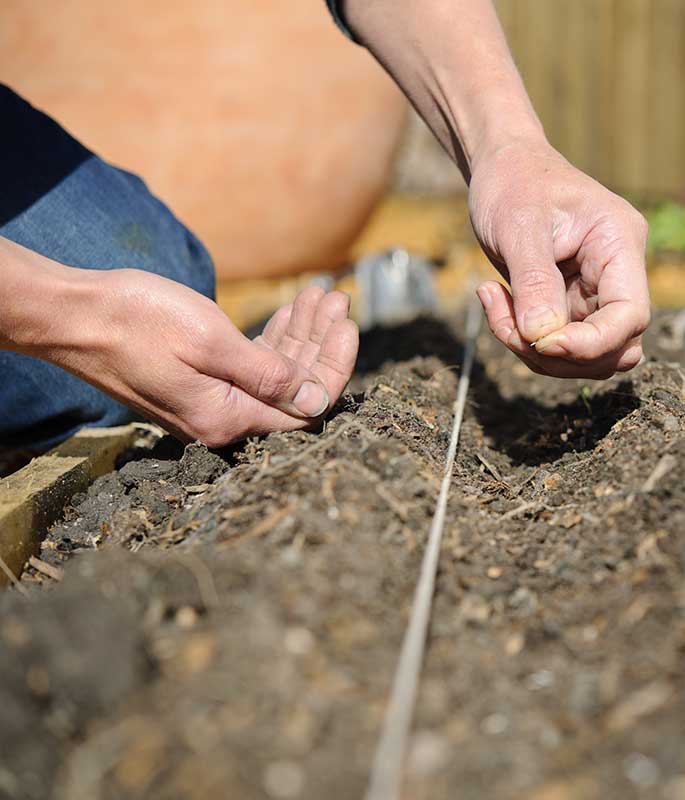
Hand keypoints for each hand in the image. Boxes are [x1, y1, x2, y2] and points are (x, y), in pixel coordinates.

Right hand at [48, 271, 357, 446]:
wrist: (73, 316)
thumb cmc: (138, 321)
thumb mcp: (212, 342)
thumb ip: (268, 376)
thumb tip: (317, 402)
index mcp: (228, 418)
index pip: (307, 407)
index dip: (334, 367)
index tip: (348, 324)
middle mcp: (222, 419)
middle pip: (294, 389)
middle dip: (321, 343)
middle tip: (337, 297)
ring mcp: (209, 402)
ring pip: (273, 373)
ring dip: (300, 335)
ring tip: (320, 293)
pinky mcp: (198, 382)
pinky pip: (249, 367)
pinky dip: (272, 339)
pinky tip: (291, 312)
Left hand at [468, 139, 649, 378]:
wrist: (502, 166)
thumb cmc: (514, 181)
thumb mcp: (519, 225)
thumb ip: (534, 282)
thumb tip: (541, 337)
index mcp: (620, 243)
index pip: (630, 315)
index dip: (592, 343)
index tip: (542, 342)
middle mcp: (618, 273)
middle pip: (615, 346)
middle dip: (560, 353)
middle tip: (508, 326)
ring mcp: (597, 293)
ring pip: (588, 355)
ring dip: (538, 352)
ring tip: (495, 306)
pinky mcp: (573, 305)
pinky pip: (559, 344)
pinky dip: (525, 339)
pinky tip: (495, 301)